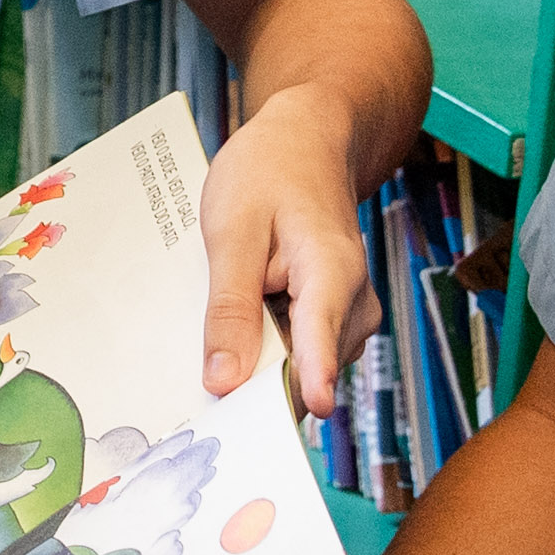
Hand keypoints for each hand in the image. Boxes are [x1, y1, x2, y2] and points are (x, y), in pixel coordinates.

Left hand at [195, 81, 381, 414]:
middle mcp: (353, 303)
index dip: (313, 379)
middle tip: (202, 393)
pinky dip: (265, 346)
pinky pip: (296, 352)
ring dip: (257, 362)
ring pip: (298, 366)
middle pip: (306, 369)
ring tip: (220, 333)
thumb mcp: (232, 231)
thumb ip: (230, 307)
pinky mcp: (333, 319)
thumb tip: (226, 380)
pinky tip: (239, 324)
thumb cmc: (269, 173)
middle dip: (256, 382)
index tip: (310, 411)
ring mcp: (347, 315)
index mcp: (332, 272)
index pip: (324, 335)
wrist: (307, 142)